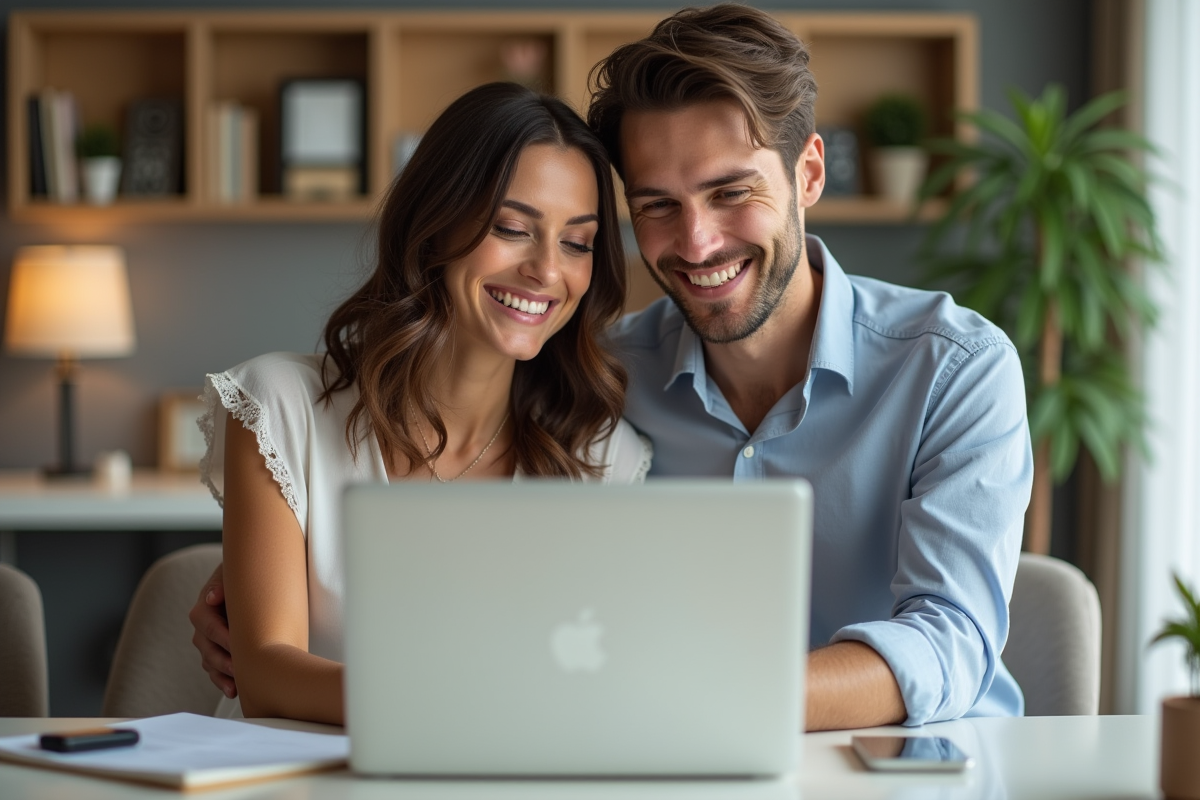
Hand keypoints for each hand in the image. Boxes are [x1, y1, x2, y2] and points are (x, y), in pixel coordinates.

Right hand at [189, 562, 236, 697]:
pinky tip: (234, 690)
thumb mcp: (235, 573)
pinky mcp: (219, 653)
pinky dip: (223, 681)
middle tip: (239, 668)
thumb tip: (213, 597)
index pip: (206, 622)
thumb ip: (224, 583)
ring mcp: (209, 641)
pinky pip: (215, 671)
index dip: (220, 635)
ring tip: (238, 684)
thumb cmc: (247, 575)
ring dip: (222, 674)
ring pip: (209, 661)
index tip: (236, 643)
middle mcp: (204, 625)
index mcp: (205, 605)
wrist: (254, 582)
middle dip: (222, 659)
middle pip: (206, 646)